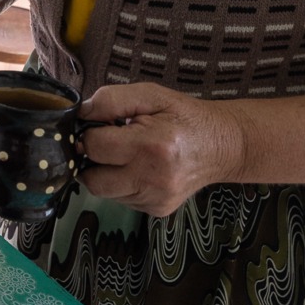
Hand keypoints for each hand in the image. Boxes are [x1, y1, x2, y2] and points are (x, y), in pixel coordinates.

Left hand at [76, 83, 245, 216]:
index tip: (100, 126)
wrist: (224, 146)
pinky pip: (121, 199)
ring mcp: (155, 199)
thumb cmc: (185, 117)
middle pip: (92, 179)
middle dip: (91, 160)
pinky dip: (121, 184)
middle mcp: (153, 178)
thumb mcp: (151, 95)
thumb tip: (80, 114)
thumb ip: (112, 100)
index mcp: (151, 146)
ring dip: (105, 173)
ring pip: (104, 192)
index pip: (94, 147)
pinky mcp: (157, 210)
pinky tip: (138, 168)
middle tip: (107, 143)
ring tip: (127, 154)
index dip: (89, 133)